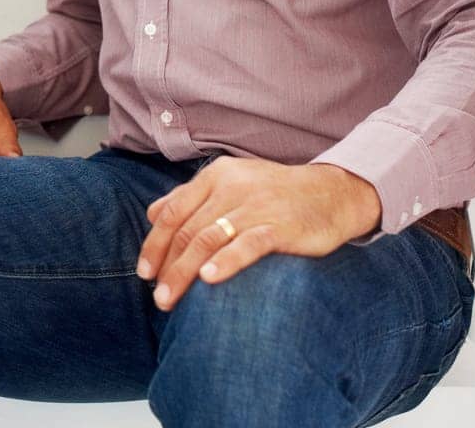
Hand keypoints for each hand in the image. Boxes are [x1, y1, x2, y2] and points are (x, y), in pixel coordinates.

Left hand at [137, 157, 382, 310]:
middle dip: (167, 264)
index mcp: (215, 176)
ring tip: (170, 298)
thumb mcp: (230, 183)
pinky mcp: (279, 226)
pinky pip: (248, 244)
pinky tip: (209, 278)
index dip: (154, 243)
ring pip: (209, 239)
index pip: (174, 211)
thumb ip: (191, 196)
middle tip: (156, 296)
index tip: (144, 272)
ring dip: (185, 271)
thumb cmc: (274, 193)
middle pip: (188, 229)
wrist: (330, 192)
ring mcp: (255, 206)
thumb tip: (153, 213)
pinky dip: (226, 261)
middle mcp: (230, 188)